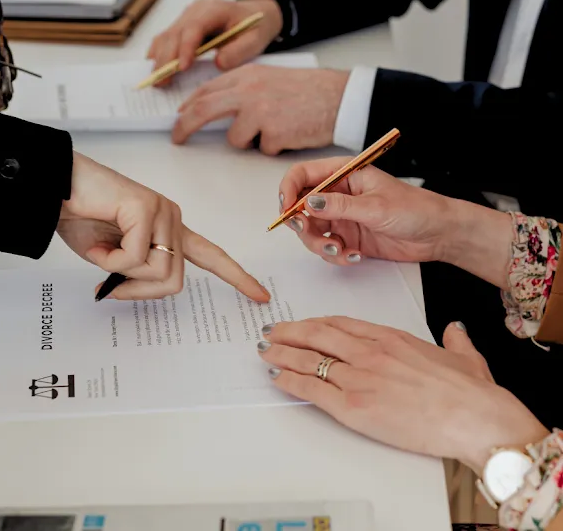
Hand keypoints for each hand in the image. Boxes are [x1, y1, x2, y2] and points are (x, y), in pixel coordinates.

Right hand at [58, 152, 269, 302]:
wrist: (54, 189)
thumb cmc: (80, 217)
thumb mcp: (110, 258)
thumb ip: (132, 273)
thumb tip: (129, 291)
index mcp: (169, 230)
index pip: (211, 256)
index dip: (236, 277)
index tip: (261, 296)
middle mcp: (173, 219)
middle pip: (173, 281)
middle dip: (136, 291)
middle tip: (107, 287)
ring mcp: (163, 212)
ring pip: (159, 272)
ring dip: (122, 274)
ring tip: (99, 252)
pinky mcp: (147, 208)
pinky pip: (135, 257)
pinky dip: (109, 260)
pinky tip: (96, 242)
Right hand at [147, 0, 282, 84]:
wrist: (254, 15)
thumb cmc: (255, 27)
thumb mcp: (255, 40)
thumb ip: (239, 51)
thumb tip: (218, 63)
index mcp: (214, 9)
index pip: (194, 27)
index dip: (185, 47)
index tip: (182, 68)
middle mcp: (196, 11)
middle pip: (174, 33)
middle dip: (166, 59)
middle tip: (162, 82)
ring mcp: (186, 17)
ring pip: (165, 37)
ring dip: (159, 59)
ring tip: (157, 81)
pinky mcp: (181, 27)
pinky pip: (165, 40)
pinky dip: (159, 54)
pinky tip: (156, 69)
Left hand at [172, 65, 348, 154]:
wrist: (339, 98)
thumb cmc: (307, 90)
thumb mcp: (269, 79)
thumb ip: (241, 89)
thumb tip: (213, 107)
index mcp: (246, 75)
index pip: (206, 90)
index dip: (188, 106)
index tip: (179, 117)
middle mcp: (249, 91)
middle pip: (203, 110)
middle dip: (184, 126)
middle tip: (177, 138)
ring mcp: (260, 112)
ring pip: (235, 139)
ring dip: (250, 141)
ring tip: (275, 128)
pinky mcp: (274, 133)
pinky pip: (262, 149)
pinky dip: (274, 147)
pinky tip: (290, 132)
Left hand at [259, 317, 547, 473]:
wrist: (475, 417)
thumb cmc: (470, 392)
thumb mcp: (464, 355)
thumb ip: (454, 340)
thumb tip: (454, 330)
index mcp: (389, 337)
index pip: (340, 323)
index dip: (315, 323)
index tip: (302, 323)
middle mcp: (369, 352)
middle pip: (317, 335)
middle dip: (290, 332)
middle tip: (272, 331)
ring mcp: (359, 378)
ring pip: (309, 359)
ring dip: (282, 354)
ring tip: (265, 351)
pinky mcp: (354, 407)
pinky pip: (311, 390)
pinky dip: (290, 381)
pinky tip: (277, 378)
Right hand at [278, 157, 511, 288]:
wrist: (438, 234)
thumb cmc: (415, 209)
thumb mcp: (375, 206)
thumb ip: (339, 207)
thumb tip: (308, 203)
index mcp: (343, 174)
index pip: (302, 175)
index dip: (288, 190)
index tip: (287, 209)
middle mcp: (337, 194)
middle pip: (300, 205)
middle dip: (300, 223)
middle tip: (310, 233)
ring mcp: (341, 217)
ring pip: (310, 230)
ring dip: (318, 244)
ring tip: (339, 250)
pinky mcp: (347, 237)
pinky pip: (326, 247)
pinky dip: (335, 255)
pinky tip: (354, 256)